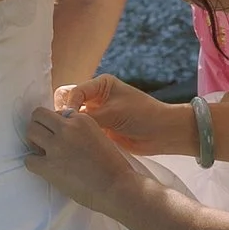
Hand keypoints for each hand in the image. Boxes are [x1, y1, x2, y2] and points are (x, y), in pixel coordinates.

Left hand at [24, 101, 148, 215]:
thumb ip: (80, 130)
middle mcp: (67, 128)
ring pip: (30, 131)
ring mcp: (57, 147)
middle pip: (38, 116)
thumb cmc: (112, 166)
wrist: (117, 187)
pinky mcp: (49, 166)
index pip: (56, 112)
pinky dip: (33, 163)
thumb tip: (61, 132)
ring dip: (33, 141)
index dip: (55, 125)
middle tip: (43, 140)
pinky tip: (44, 168)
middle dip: (39, 127)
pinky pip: (29, 160)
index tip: (58, 135)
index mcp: (81, 119)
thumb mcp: (99, 136)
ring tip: (42, 152)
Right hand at [52, 75, 188, 153]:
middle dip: (64, 115)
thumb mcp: (114, 112)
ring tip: (67, 138)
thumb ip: (89, 115)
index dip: (68, 106)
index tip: (70, 120)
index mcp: (100, 85)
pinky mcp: (100, 130)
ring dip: (70, 127)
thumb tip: (66, 121)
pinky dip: (77, 137)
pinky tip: (74, 145)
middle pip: (69, 103)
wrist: (163, 133)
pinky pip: (82, 132)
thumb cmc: (143, 115)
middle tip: (64, 129)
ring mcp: (97, 114)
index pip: (73, 92)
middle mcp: (96, 98)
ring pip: (73, 119)